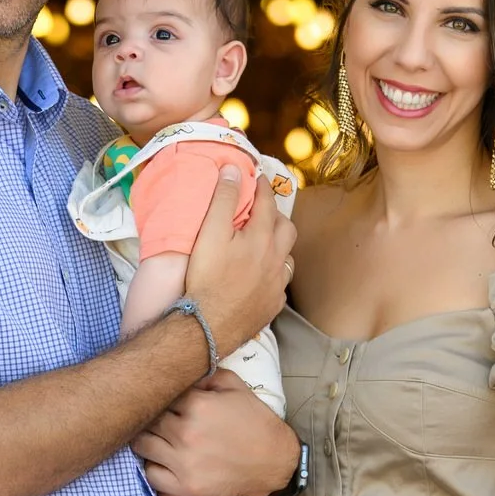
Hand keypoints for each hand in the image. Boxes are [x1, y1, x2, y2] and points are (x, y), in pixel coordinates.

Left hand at [134, 371, 299, 495]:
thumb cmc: (255, 421)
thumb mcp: (234, 387)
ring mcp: (183, 462)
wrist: (275, 462)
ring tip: (158, 438)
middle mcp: (185, 432)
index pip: (161, 395)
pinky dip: (152, 466)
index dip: (164, 397)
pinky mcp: (184, 486)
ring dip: (147, 439)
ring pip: (141, 445)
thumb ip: (205, 375)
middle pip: (148, 419)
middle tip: (161, 420)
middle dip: (153, 417)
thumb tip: (181, 373)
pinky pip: (150, 474)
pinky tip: (163, 460)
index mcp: (196, 405)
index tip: (169, 402)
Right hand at [184, 166, 295, 356]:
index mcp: (261, 238)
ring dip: (279, 247)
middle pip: (287, 229)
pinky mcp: (272, 306)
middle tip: (263, 212)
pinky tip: (262, 278)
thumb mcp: (210, 233)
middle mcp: (276, 259)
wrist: (208, 326)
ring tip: (264, 245)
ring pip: (288, 259)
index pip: (267, 203)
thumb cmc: (206, 278)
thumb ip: (223, 199)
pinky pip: (281, 286)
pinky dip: (274, 276)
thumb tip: (233, 169)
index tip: (258, 177)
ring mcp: (277, 285)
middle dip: (277, 216)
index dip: (262, 187)